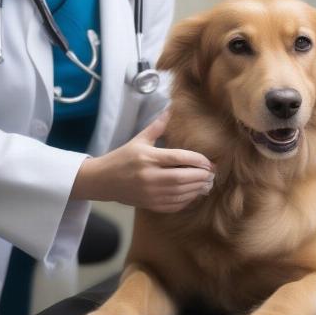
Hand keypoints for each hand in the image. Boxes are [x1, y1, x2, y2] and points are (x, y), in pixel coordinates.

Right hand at [71, 110, 215, 211]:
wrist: (102, 180)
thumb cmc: (122, 157)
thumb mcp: (139, 140)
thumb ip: (157, 127)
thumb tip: (170, 109)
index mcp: (148, 157)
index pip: (179, 158)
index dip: (197, 160)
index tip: (209, 162)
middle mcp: (150, 176)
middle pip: (183, 177)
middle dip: (201, 176)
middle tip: (213, 174)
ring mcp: (150, 193)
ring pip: (181, 193)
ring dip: (197, 189)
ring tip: (208, 184)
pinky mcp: (150, 204)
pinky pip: (173, 205)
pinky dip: (187, 200)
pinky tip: (194, 194)